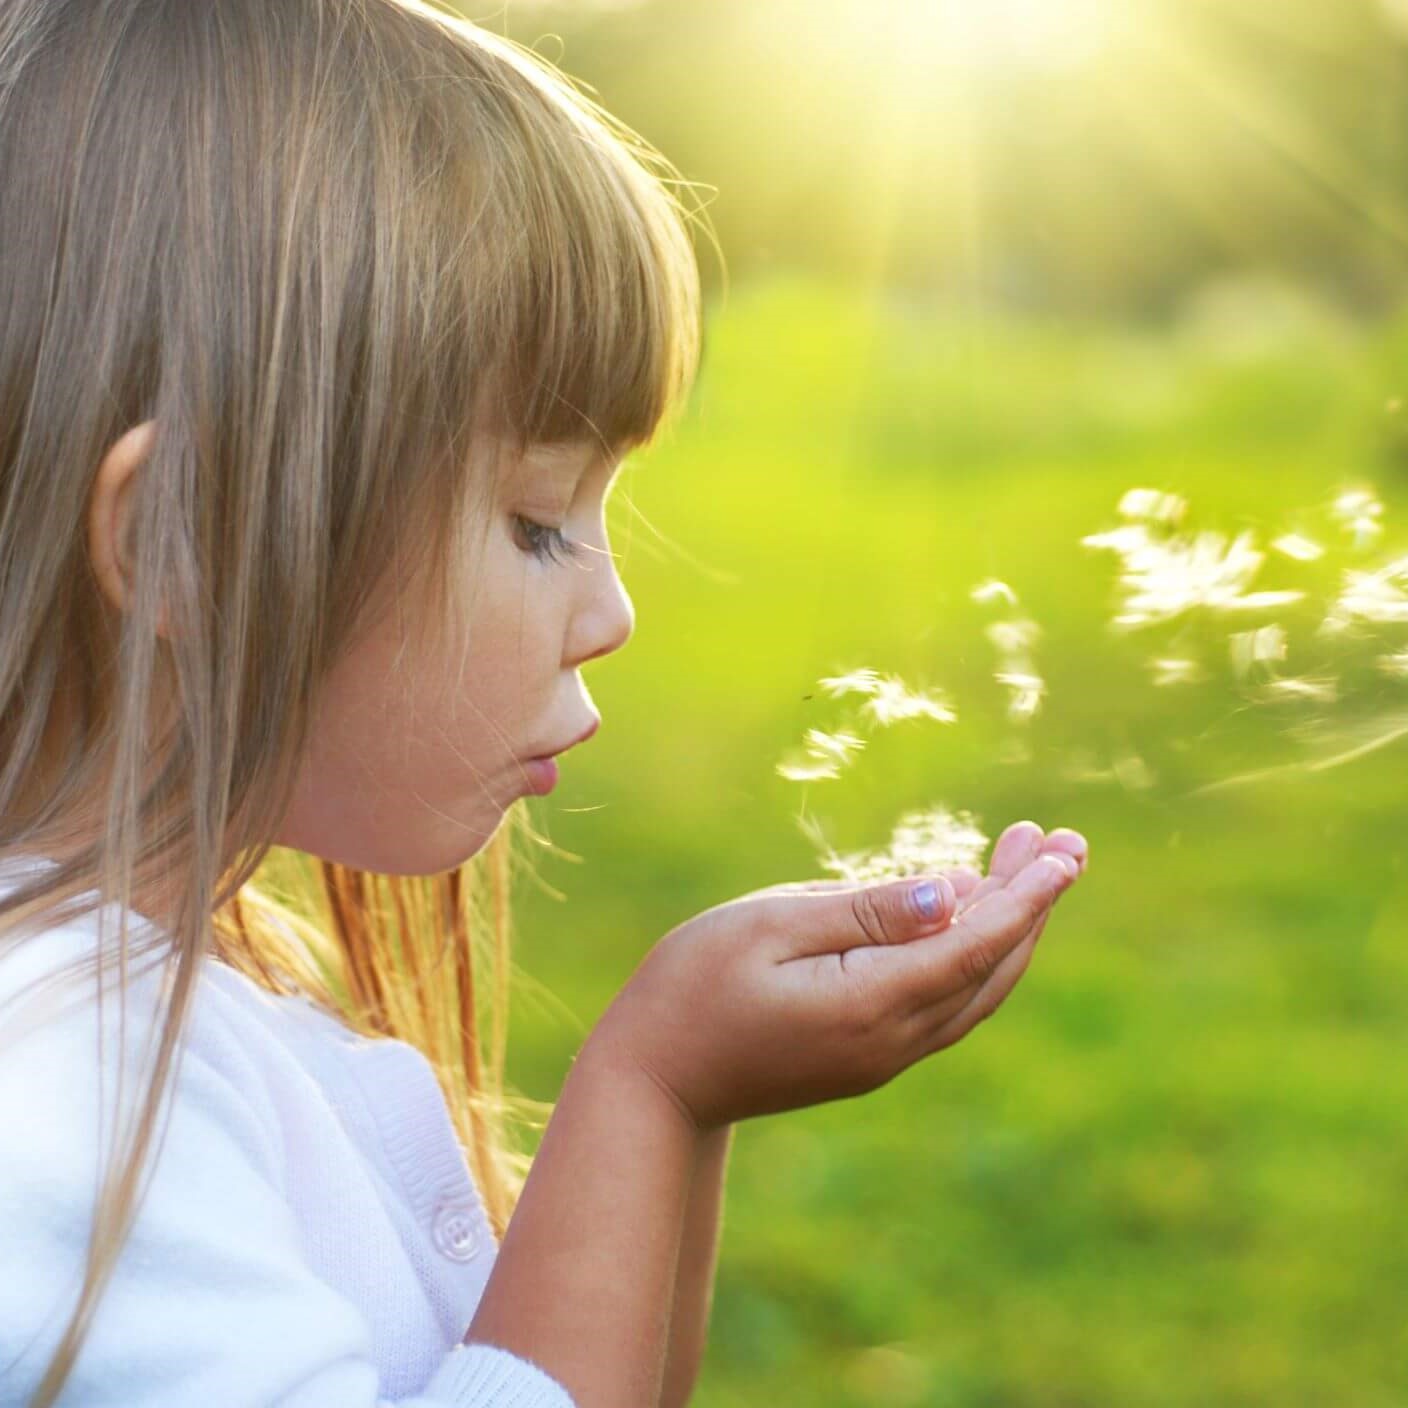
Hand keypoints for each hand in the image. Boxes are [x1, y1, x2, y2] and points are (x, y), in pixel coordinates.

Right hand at [587, 821, 1087, 1132]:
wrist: (653, 1083)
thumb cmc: (693, 985)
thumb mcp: (770, 925)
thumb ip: (866, 911)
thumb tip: (954, 893)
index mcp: (872, 1002)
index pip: (976, 942)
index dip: (1028, 894)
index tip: (1066, 850)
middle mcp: (894, 1040)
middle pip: (992, 968)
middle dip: (1033, 903)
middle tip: (1063, 840)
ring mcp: (884, 1056)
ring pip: (976, 990)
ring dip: (1010, 929)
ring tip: (1029, 862)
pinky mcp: (870, 1057)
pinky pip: (948, 1003)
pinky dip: (976, 955)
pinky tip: (973, 917)